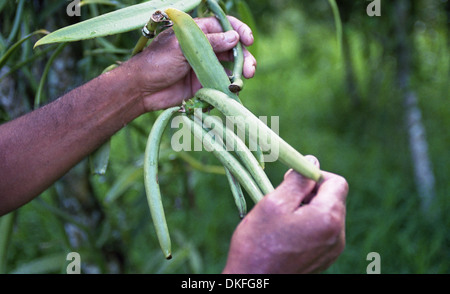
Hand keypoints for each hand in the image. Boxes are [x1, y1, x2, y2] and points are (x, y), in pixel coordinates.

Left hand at [127, 16, 255, 111]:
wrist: (142, 89)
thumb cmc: (157, 62)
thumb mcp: (182, 47)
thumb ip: (208, 42)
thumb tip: (234, 38)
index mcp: (197, 32)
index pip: (223, 26)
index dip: (239, 31)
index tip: (248, 40)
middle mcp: (204, 48)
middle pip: (231, 48)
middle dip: (243, 56)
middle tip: (250, 69)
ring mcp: (204, 67)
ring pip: (229, 67)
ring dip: (240, 72)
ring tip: (244, 79)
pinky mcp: (204, 84)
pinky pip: (222, 84)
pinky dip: (230, 86)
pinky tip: (233, 89)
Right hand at [222, 156, 348, 273]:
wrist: (254, 283)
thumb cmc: (259, 244)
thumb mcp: (274, 203)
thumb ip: (297, 180)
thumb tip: (312, 162)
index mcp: (328, 218)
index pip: (337, 182)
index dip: (314, 176)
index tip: (291, 182)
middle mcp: (337, 235)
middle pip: (332, 198)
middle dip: (309, 194)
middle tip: (282, 203)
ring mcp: (332, 250)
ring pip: (325, 214)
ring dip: (306, 210)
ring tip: (281, 222)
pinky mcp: (323, 259)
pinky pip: (321, 231)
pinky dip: (306, 226)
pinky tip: (285, 235)